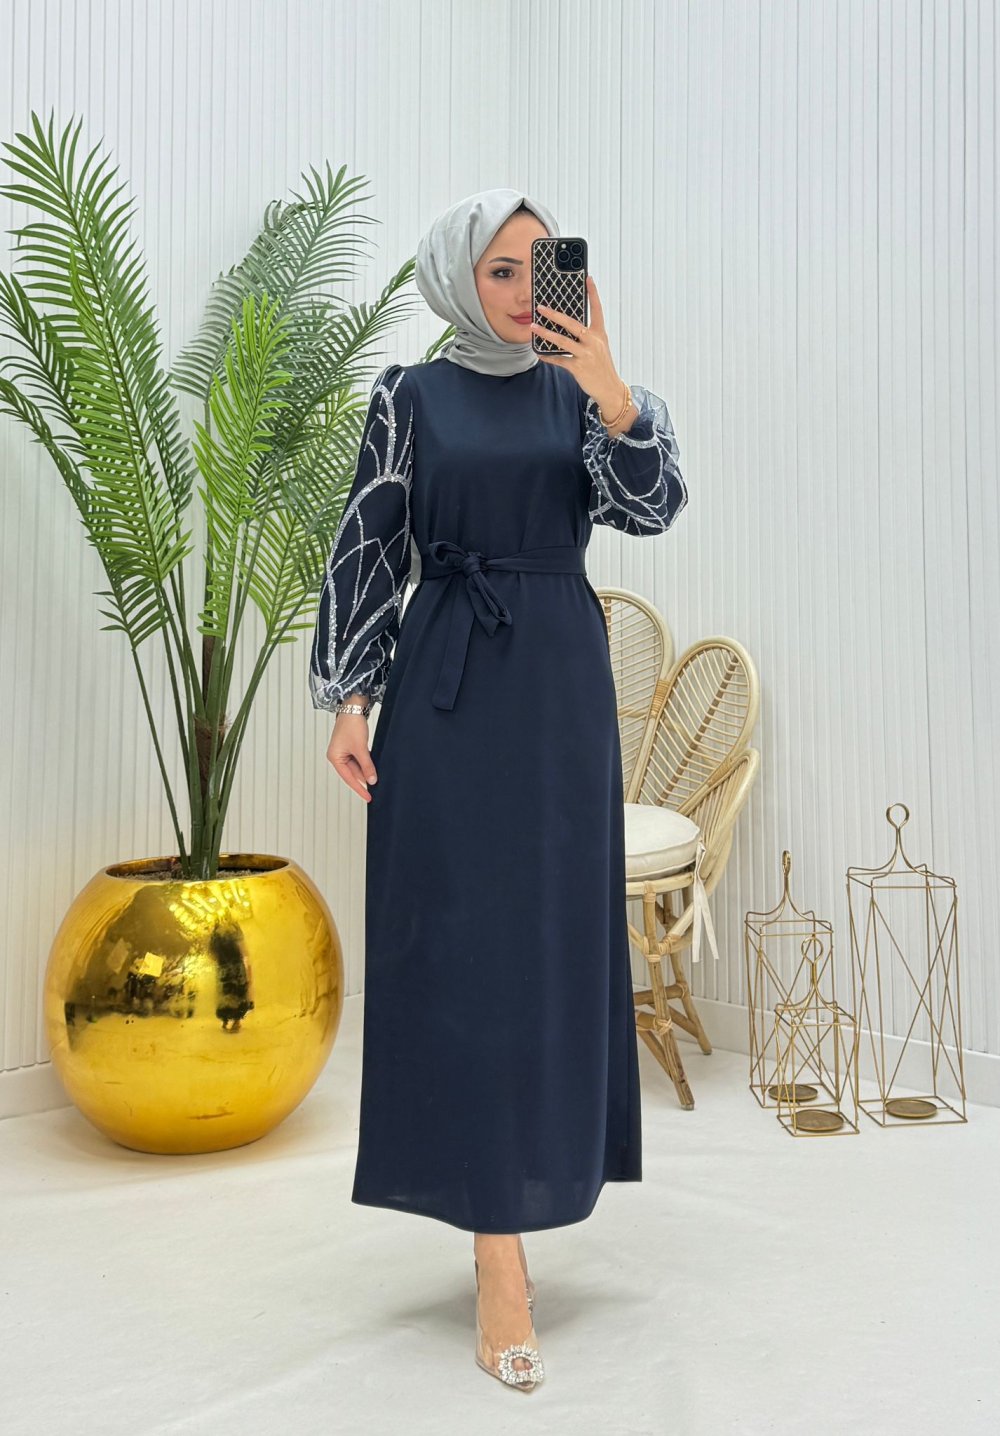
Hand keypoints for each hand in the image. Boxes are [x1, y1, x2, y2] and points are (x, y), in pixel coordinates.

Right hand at [327, 714, 376, 801]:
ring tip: (376, 778)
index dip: (359, 789)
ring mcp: (344, 752)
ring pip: (357, 767)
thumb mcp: (361, 748)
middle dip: (364, 779)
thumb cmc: (352, 725)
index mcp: (335, 758)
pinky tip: (373, 768)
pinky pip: (359, 760)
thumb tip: (372, 780)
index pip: (349, 778)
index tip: (368, 797)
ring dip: (366, 771)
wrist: (353, 707)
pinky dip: (366, 764)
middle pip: (353, 773)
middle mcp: (337, 756)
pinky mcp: (350, 747)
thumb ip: (367, 765)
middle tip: (376, 789)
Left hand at [529, 275, 625, 417]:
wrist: (610, 389)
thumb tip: (567, 326)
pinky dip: (548, 356)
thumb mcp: (599, 347)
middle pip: (572, 323)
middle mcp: (593, 342)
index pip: (597, 309)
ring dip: (546, 333)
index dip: (593, 293)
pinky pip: (559, 360)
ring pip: (562, 341)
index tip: (588, 278)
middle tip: (541, 307)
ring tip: (533, 327)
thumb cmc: (602, 366)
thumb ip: (587, 336)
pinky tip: (540, 353)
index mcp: (600, 334)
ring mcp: (586, 355)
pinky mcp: (578, 368)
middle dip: (555, 315)